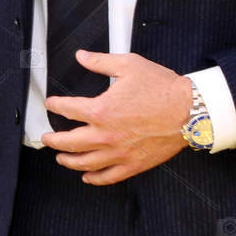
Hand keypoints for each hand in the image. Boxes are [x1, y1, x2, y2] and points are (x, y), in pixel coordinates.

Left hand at [42, 51, 193, 184]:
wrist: (190, 111)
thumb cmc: (162, 88)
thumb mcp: (128, 65)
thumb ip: (100, 62)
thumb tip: (81, 56)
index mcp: (101, 110)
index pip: (68, 110)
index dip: (55, 106)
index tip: (51, 104)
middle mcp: (106, 135)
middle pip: (69, 142)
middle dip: (53, 139)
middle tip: (46, 137)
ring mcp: (119, 153)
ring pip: (85, 163)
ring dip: (68, 161)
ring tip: (61, 158)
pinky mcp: (133, 164)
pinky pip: (108, 176)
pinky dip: (94, 178)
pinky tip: (87, 176)